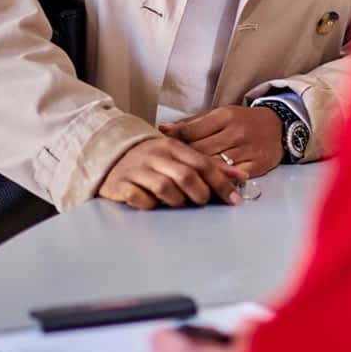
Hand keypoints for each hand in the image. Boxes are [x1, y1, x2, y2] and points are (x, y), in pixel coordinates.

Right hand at [97, 138, 247, 209]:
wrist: (109, 151)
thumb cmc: (152, 157)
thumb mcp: (179, 155)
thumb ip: (208, 165)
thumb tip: (241, 176)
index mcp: (173, 147)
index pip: (203, 164)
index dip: (222, 183)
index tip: (234, 199)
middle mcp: (155, 156)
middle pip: (186, 176)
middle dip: (200, 193)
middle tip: (202, 202)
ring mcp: (137, 170)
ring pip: (165, 188)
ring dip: (177, 201)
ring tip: (178, 203)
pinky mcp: (120, 184)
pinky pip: (139, 198)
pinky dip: (150, 204)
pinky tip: (153, 204)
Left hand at [160, 105, 283, 177]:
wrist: (278, 126)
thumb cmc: (242, 121)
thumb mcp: (220, 116)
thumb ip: (192, 124)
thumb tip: (163, 129)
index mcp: (225, 116)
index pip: (192, 131)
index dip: (174, 142)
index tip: (160, 150)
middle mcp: (236, 132)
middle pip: (201, 151)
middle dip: (182, 162)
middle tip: (167, 171)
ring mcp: (247, 149)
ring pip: (216, 166)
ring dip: (198, 176)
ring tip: (181, 183)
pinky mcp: (257, 164)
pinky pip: (234, 177)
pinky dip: (219, 183)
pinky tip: (206, 188)